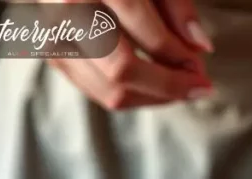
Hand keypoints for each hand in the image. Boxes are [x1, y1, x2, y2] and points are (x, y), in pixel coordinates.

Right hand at [48, 0, 215, 109]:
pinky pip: (97, 91)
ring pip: (110, 91)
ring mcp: (53, 37)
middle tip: (196, 84)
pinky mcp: (50, 55)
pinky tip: (152, 81)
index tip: (200, 66)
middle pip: (124, 71)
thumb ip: (176, 7)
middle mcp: (69, 12)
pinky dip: (131, 93)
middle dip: (169, 86)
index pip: (149, 37)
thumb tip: (201, 46)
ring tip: (177, 83)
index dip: (181, 59)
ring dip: (153, 96)